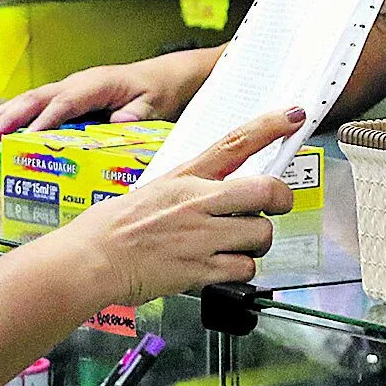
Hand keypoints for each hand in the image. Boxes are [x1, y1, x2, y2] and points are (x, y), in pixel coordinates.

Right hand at [0, 51, 207, 139]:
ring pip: (28, 100)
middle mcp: (76, 83)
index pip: (65, 103)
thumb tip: (118, 123)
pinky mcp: (63, 97)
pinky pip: (32, 106)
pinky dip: (8, 115)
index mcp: (96, 84)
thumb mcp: (153, 106)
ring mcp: (67, 88)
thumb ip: (137, 115)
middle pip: (36, 99)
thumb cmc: (156, 92)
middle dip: (8, 117)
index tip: (23, 138)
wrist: (161, 78)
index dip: (44, 120)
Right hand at [61, 107, 301, 305]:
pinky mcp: (200, 269)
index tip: (294, 115)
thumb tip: (220, 195)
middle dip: (280, 200)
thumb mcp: (155, 190)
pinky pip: (244, 269)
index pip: (234, 143)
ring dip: (256, 243)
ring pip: (261, 234)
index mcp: (186, 177)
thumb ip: (192, 190)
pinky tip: (222, 267)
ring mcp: (201, 236)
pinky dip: (240, 270)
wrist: (90, 260)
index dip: (269, 126)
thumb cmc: (113, 227)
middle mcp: (197, 203)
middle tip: (274, 207)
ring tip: (236, 245)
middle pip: (266, 191)